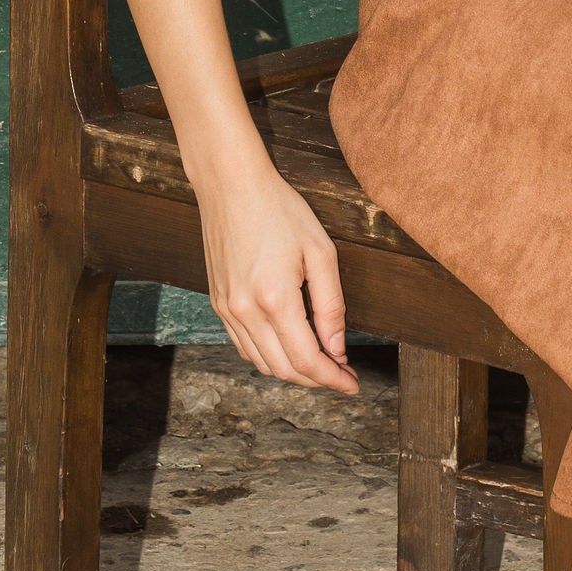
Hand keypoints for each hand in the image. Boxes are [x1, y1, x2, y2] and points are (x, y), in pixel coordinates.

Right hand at [197, 163, 360, 394]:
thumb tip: (337, 349)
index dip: (332, 379)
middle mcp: (245, 312)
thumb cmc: (280, 210)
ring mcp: (227, 310)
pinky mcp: (219, 302)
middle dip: (317, 379)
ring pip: (261, 363)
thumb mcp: (321, 252)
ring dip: (293, 371)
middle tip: (343, 374)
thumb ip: (330, 306)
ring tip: (321, 363)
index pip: (306, 359)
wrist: (231, 185)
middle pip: (283, 369)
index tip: (353, 385)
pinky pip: (243, 346)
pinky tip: (289, 347)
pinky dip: (269, 357)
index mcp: (274, 299)